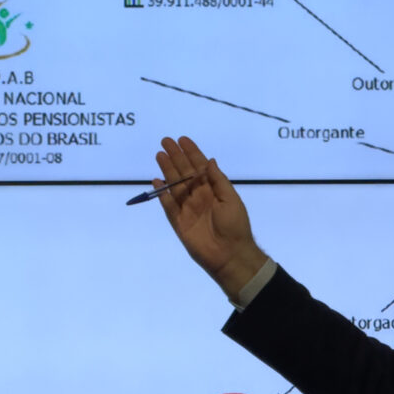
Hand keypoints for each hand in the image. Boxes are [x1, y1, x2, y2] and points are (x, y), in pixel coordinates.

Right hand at [154, 135, 266, 297]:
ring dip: (167, 170)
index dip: (192, 153)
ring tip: (159, 154)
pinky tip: (157, 180)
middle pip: (184, 173)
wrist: (230, 254)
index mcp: (214, 190)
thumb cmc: (236, 226)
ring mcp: (188, 209)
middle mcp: (199, 196)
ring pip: (174, 185)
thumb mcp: (231, 199)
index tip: (183, 139)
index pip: (200, 167)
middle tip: (165, 141)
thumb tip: (209, 160)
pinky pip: (168, 206)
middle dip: (176, 156)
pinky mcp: (178, 222)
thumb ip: (218, 180)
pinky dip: (162, 194)